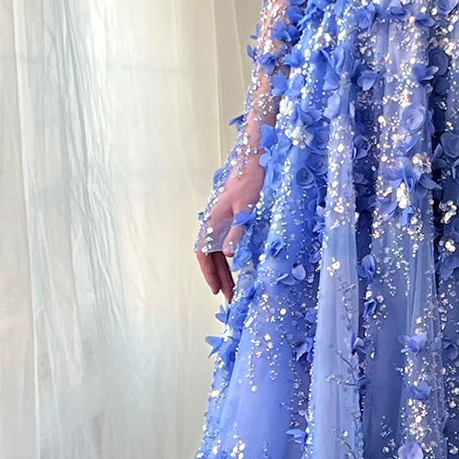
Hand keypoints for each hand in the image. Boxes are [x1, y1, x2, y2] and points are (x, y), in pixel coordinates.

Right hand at [195, 171, 258, 299]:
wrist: (255, 160)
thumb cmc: (251, 182)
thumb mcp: (246, 209)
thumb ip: (238, 231)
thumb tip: (229, 254)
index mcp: (213, 221)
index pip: (203, 252)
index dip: (208, 272)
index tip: (216, 289)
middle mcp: (214, 223)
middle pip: (212, 256)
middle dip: (220, 277)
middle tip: (229, 298)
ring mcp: (223, 221)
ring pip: (220, 251)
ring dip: (226, 270)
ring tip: (235, 289)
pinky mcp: (233, 218)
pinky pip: (228, 243)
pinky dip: (232, 258)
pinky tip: (240, 267)